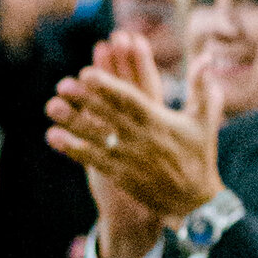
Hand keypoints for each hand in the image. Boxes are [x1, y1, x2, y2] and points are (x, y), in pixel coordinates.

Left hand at [48, 45, 218, 257]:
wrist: (194, 200)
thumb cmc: (199, 154)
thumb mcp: (205, 119)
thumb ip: (202, 87)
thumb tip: (205, 58)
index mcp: (159, 121)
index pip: (131, 100)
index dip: (108, 87)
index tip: (87, 73)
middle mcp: (141, 138)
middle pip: (108, 116)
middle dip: (85, 100)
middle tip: (62, 84)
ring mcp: (128, 158)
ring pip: (96, 137)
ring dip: (73, 122)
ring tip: (51, 106)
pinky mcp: (120, 175)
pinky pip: (93, 160)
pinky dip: (73, 149)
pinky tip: (53, 137)